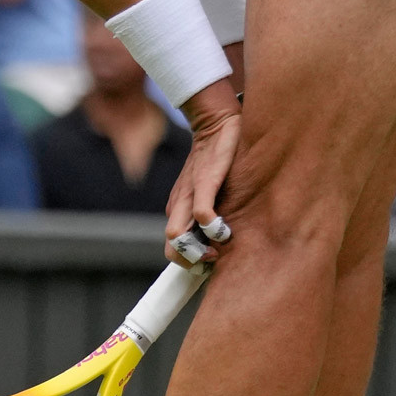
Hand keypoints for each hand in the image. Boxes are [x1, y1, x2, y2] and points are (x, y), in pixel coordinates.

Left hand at [165, 86, 242, 267]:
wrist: (214, 124)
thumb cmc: (216, 161)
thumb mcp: (209, 192)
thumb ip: (211, 214)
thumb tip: (224, 244)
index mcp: (179, 210)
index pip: (172, 249)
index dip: (187, 265)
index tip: (207, 271)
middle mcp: (178, 205)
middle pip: (171, 248)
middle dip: (192, 262)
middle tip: (215, 259)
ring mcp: (188, 194)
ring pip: (176, 235)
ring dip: (199, 249)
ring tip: (219, 246)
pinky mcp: (203, 181)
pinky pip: (201, 213)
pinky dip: (212, 227)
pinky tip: (225, 227)